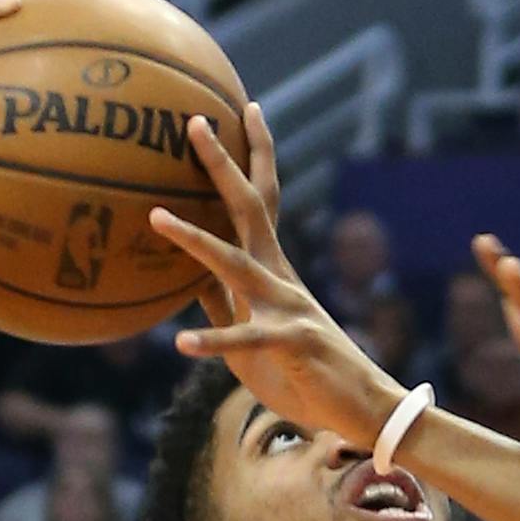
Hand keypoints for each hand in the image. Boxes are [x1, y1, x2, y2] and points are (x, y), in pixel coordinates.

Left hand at [154, 108, 399, 445]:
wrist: (363, 409)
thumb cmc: (304, 374)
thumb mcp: (250, 337)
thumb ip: (221, 305)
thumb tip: (183, 279)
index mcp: (273, 272)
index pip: (258, 202)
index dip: (245, 157)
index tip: (235, 111)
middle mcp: (280, 278)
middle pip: (250, 209)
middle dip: (222, 166)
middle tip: (195, 123)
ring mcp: (288, 308)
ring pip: (237, 265)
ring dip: (196, 241)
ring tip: (157, 217)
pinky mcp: (291, 345)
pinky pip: (246, 340)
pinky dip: (214, 341)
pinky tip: (182, 343)